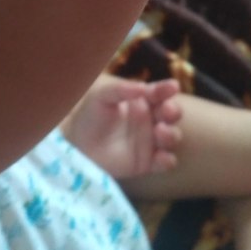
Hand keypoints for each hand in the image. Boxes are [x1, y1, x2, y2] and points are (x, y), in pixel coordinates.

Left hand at [61, 74, 182, 178]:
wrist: (77, 145)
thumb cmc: (91, 116)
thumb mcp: (102, 97)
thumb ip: (120, 90)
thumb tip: (142, 87)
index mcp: (142, 101)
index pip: (159, 93)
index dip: (166, 89)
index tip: (172, 87)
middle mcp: (151, 120)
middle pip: (171, 114)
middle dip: (173, 111)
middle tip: (167, 109)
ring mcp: (151, 141)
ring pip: (171, 137)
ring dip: (171, 134)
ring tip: (160, 130)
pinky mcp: (148, 162)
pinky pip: (164, 162)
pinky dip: (167, 160)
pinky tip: (163, 157)